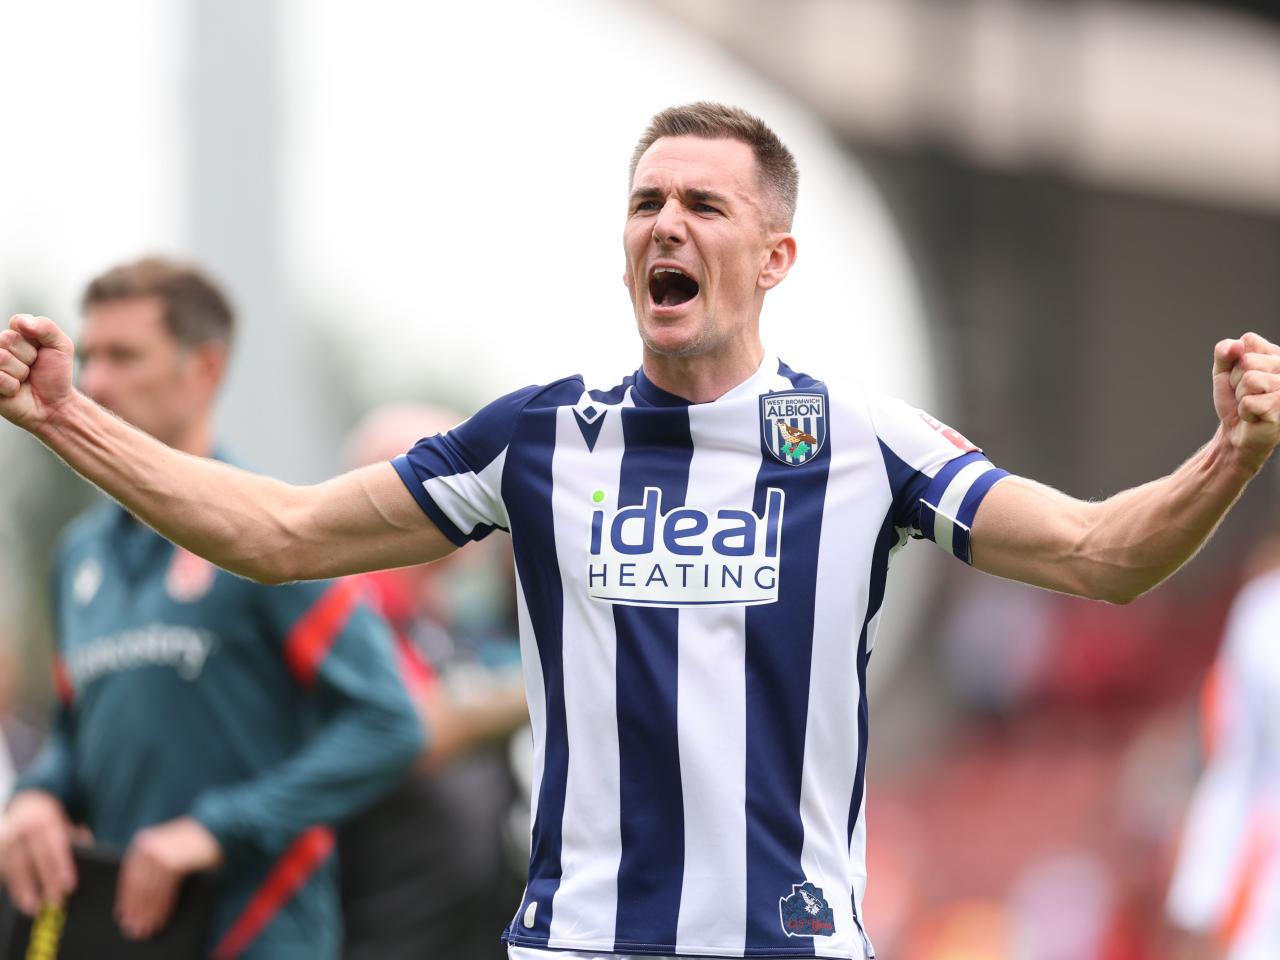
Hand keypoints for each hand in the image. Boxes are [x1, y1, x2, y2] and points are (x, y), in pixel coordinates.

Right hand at [0, 314, 75, 432]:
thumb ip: (45, 327)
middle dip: (28, 357)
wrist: (55, 405)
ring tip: (24, 379)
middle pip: (7, 339)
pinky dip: (11, 386)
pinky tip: (15, 390)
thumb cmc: (56, 375)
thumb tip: (20, 322)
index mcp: (15, 334)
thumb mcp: (61, 346)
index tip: (41, 352)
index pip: (17, 323)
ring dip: (20, 372)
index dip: (34, 340)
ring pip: (1, 358)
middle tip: (33, 368)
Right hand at [0, 790, 77, 914]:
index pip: (56, 846)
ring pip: (16, 866)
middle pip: (37, 859)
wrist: (23, 801)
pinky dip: (11, 884)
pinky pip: (5, 868)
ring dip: (23, 888)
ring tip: (32, 907)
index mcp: (46, 819)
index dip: (62, 866)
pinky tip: (16, 897)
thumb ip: (73, 834)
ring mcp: (9, 836)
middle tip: (54, 902)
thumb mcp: (63, 819)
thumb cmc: (47, 817)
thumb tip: (87, 845)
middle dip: (46, 882)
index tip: (69, 885)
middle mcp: (25, 826)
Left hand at [115, 817, 222, 939]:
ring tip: (147, 929)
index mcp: (142, 841)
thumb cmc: (194, 841)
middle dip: (137, 910)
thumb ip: (151, 864)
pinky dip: (162, 908)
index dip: (126, 899)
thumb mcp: (167, 846)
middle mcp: (148, 847)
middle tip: (135, 929)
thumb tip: (133, 898)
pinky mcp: (174, 863)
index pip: (129, 876)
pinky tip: (161, 920)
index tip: (124, 916)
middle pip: (138, 886)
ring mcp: (161, 854)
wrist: (221, 828)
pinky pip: (165, 892)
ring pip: (150, 891)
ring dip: (148, 913)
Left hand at [1213, 331, 1279, 471]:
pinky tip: (1254, 416)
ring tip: (1250, 404)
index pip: (1249, 340)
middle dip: (1236, 381)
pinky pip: (1250, 401)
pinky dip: (1245, 411)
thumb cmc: (1233, 400)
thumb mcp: (1223, 371)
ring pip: (1250, 380)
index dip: (1234, 361)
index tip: (1239, 376)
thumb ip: (1224, 352)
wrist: (1235, 432)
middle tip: (1244, 394)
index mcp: (1275, 355)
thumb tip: (1237, 345)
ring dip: (1241, 396)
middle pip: (1247, 361)